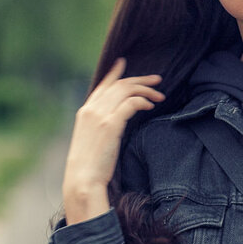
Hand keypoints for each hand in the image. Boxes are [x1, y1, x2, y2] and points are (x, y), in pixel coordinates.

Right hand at [62, 58, 164, 223]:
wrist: (82, 180)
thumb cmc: (89, 167)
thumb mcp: (92, 141)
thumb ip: (101, 127)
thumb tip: (116, 122)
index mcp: (85, 112)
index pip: (103, 85)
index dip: (115, 73)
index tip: (124, 63)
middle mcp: (91, 109)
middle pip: (119, 85)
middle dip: (140, 80)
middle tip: (157, 79)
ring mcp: (100, 116)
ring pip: (126, 90)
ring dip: (146, 90)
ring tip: (160, 95)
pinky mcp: (110, 125)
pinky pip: (130, 103)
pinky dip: (142, 101)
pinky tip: (151, 105)